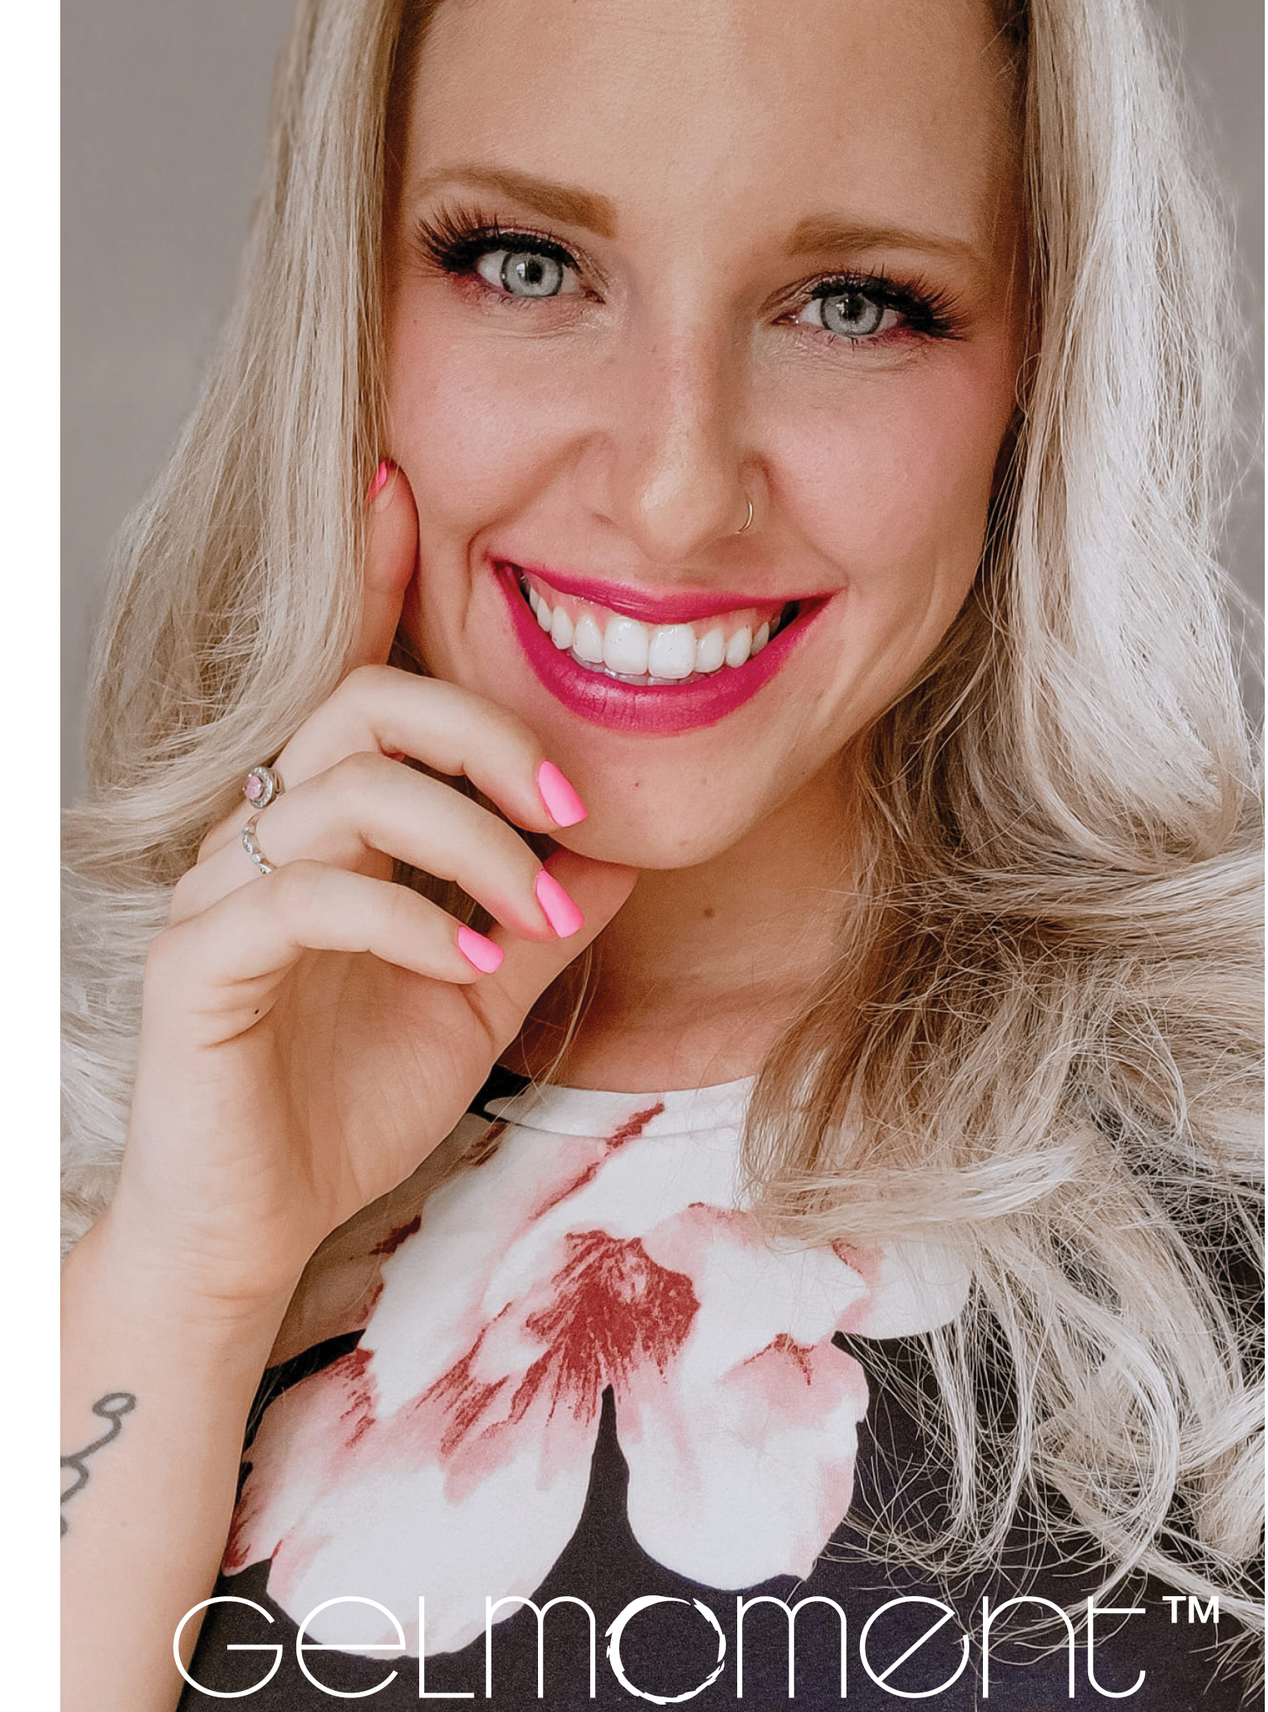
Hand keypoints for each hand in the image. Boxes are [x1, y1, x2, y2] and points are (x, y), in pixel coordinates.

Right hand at [108, 464, 636, 1313]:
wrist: (254, 1226)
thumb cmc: (350, 1098)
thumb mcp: (477, 990)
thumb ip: (538, 911)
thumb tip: (623, 848)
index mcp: (331, 822)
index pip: (354, 674)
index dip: (375, 575)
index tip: (409, 485)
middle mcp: (266, 831)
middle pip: (365, 702)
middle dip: (485, 733)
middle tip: (571, 807)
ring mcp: (224, 890)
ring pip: (346, 789)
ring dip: (468, 840)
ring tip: (530, 912)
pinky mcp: (200, 961)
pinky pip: (306, 894)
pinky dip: (407, 917)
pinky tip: (469, 961)